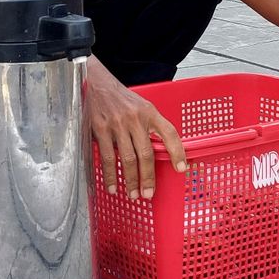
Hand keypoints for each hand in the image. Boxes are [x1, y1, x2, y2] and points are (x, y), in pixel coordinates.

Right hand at [86, 58, 186, 198]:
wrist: (96, 83)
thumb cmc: (121, 98)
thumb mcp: (142, 106)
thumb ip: (151, 126)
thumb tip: (161, 152)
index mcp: (149, 112)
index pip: (169, 132)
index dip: (177, 152)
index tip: (182, 168)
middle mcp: (135, 118)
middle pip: (146, 153)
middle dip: (148, 177)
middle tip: (148, 193)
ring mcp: (118, 125)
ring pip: (128, 159)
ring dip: (131, 180)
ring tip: (133, 194)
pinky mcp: (101, 129)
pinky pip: (107, 157)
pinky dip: (111, 175)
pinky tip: (113, 185)